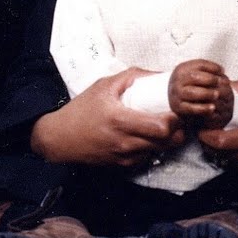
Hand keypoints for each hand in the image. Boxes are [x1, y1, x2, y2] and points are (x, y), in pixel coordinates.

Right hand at [31, 67, 184, 167]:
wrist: (60, 138)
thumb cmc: (81, 110)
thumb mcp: (104, 86)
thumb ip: (132, 76)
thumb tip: (159, 74)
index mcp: (122, 121)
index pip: (162, 128)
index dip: (175, 119)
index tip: (175, 108)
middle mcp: (126, 142)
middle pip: (168, 141)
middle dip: (178, 130)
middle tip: (175, 118)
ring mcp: (125, 156)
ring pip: (161, 150)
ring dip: (167, 139)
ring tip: (162, 125)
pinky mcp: (123, 164)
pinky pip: (147, 156)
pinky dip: (152, 146)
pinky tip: (146, 135)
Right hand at [168, 59, 232, 130]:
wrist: (173, 97)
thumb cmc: (189, 83)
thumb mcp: (194, 73)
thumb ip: (207, 70)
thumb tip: (222, 70)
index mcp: (181, 69)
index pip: (199, 64)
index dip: (212, 67)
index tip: (223, 71)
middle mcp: (177, 80)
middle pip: (194, 77)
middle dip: (210, 79)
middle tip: (221, 82)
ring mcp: (176, 94)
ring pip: (192, 92)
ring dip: (206, 93)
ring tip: (217, 95)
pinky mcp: (178, 107)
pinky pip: (191, 108)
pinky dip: (202, 108)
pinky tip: (213, 108)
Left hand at [197, 82, 237, 170]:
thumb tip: (225, 85)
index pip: (225, 141)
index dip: (207, 135)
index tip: (200, 126)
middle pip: (222, 153)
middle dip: (208, 142)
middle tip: (202, 128)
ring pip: (227, 160)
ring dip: (217, 149)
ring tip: (213, 134)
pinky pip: (236, 166)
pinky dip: (228, 155)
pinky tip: (228, 144)